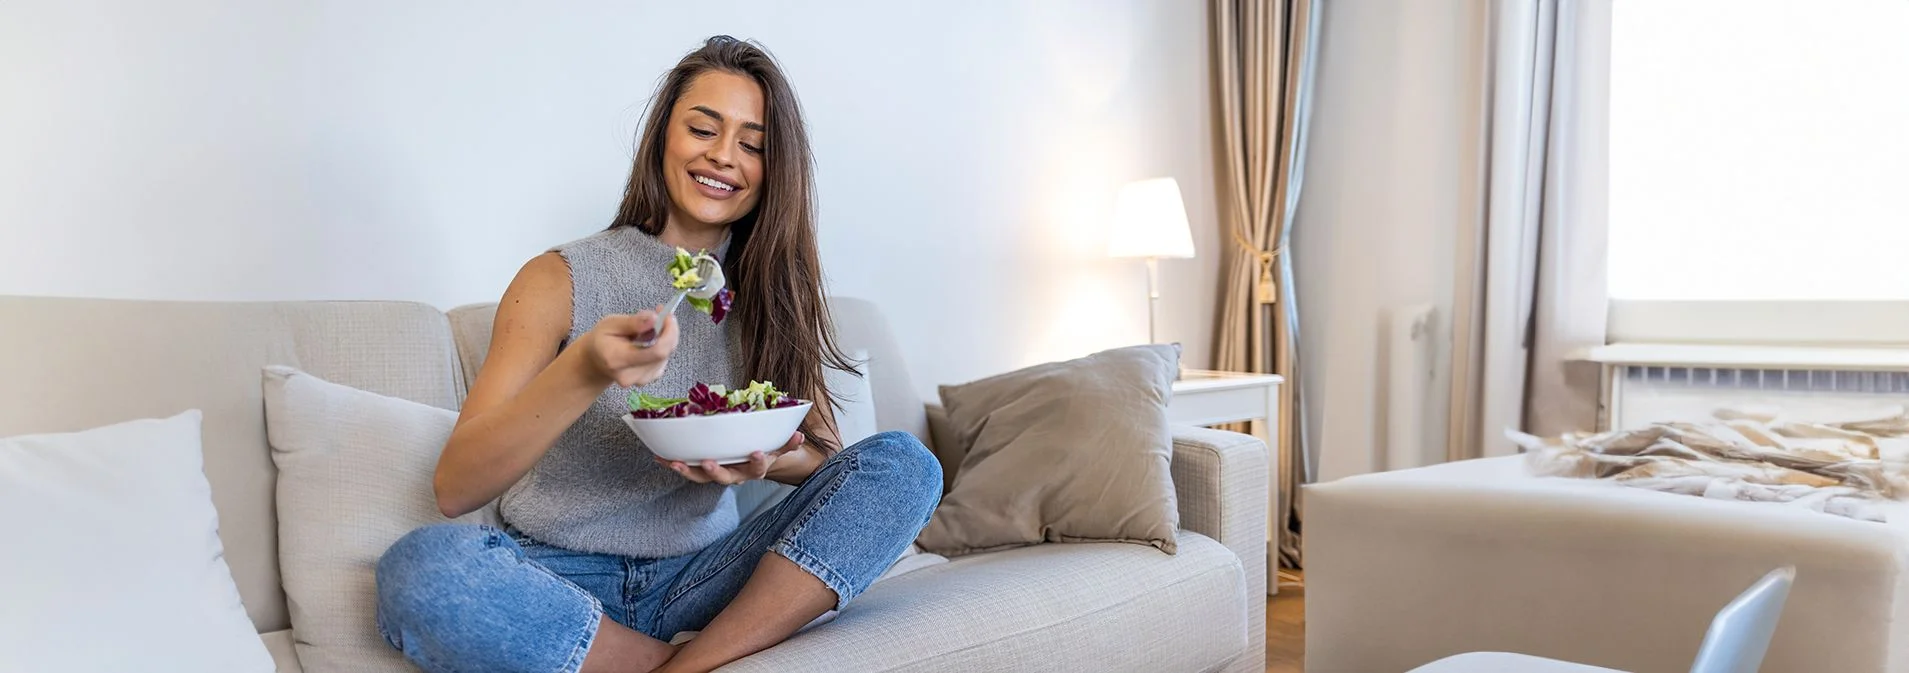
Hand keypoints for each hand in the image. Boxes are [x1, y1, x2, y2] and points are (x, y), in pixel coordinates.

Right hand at [578, 307, 676, 387]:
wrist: (596, 360)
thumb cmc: (602, 339)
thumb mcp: (611, 323)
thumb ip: (633, 322)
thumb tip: (654, 319)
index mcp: (618, 359)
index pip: (656, 351)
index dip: (669, 332)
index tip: (667, 315)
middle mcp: (631, 375)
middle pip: (664, 353)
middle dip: (667, 331)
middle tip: (659, 315)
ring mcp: (640, 380)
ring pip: (666, 356)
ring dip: (664, 338)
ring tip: (647, 329)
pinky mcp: (648, 379)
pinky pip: (663, 360)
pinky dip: (662, 347)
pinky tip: (649, 341)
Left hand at [657, 431, 804, 484]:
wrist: (752, 464)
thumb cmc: (764, 450)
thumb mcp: (778, 447)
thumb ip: (787, 442)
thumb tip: (799, 434)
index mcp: (754, 469)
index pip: (759, 467)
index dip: (758, 461)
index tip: (757, 452)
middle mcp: (736, 475)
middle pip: (725, 477)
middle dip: (715, 471)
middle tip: (708, 462)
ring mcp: (718, 474)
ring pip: (702, 478)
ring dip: (688, 471)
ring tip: (674, 463)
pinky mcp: (703, 472)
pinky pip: (688, 470)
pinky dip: (674, 463)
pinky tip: (659, 456)